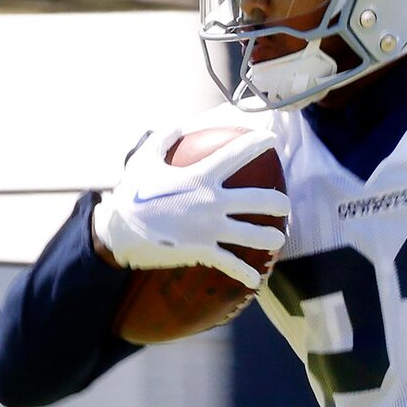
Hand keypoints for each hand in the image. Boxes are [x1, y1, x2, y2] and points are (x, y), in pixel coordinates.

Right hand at [91, 126, 288, 287]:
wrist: (121, 230)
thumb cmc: (132, 192)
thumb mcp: (144, 158)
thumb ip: (164, 138)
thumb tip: (181, 125)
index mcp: (201, 176)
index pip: (237, 154)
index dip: (257, 143)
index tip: (271, 139)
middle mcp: (212, 201)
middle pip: (259, 200)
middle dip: (279, 202)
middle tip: (284, 204)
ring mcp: (210, 228)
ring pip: (253, 234)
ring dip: (271, 238)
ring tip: (278, 239)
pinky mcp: (203, 250)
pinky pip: (231, 263)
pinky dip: (245, 274)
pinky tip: (256, 280)